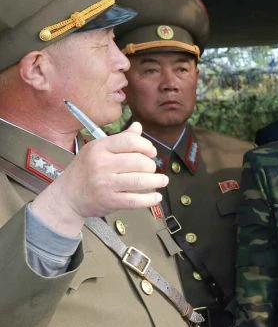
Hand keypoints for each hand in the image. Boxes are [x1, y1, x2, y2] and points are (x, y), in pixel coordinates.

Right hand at [31, 122, 167, 236]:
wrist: (66, 197)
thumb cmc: (85, 170)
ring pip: (140, 180)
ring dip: (157, 181)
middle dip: (151, 165)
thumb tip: (138, 126)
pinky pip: (136, 200)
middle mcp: (101, 164)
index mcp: (99, 148)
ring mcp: (105, 184)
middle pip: (139, 161)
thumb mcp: (97, 150)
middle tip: (151, 169)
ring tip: (162, 180)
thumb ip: (120, 139)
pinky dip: (150, 199)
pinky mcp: (109, 201)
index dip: (147, 146)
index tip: (152, 152)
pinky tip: (156, 197)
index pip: (130, 141)